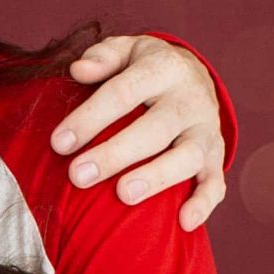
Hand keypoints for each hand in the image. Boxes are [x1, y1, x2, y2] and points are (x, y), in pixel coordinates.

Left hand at [53, 33, 226, 231]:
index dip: (90, 118)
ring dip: (157, 177)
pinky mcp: (215, 156)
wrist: (195, 74)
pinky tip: (184, 223)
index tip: (58, 144)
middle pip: (155, 128)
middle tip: (78, 176)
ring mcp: (207, 130)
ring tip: (123, 196)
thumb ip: (103, 57)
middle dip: (115, 154)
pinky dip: (203, 203)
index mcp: (164, 68)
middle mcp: (190, 100)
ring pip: (188, 156)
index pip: (124, 92)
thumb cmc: (145, 68)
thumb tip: (78, 70)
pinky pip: (215, 182)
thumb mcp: (127, 50)